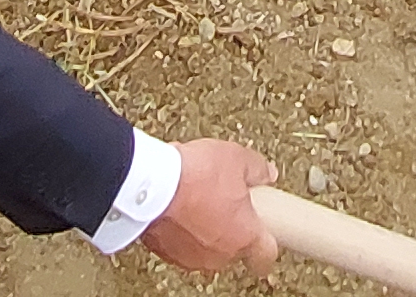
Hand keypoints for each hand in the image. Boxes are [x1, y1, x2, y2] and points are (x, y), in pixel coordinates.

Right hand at [140, 140, 280, 272]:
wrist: (148, 184)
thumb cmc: (193, 175)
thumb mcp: (236, 159)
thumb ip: (257, 169)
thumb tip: (266, 173)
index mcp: (244, 236)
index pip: (265, 257)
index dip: (266, 246)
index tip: (266, 235)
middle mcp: (219, 254)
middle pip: (234, 249)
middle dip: (231, 228)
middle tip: (226, 203)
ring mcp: (191, 256)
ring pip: (207, 248)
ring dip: (205, 230)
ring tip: (199, 201)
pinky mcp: (165, 253)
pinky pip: (181, 244)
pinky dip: (182, 231)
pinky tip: (178, 208)